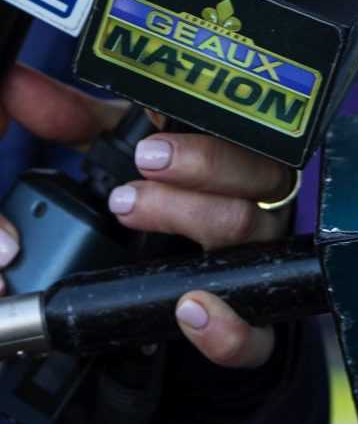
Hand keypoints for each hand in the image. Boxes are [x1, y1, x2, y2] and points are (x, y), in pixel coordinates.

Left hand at [0, 63, 293, 368]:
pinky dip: (228, 327)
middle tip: (142, 166)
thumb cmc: (155, 206)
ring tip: (134, 209)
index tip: (154, 130)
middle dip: (202, 165)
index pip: (255, 131)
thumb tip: (27, 86)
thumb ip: (84, 121)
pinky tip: (190, 308)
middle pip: (263, 176)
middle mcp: (263, 207)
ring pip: (250, 232)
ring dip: (192, 216)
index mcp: (245, 160)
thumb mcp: (123, 156)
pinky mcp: (253, 329)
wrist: (167, 289)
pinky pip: (258, 337)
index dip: (212, 126)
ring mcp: (261, 265)